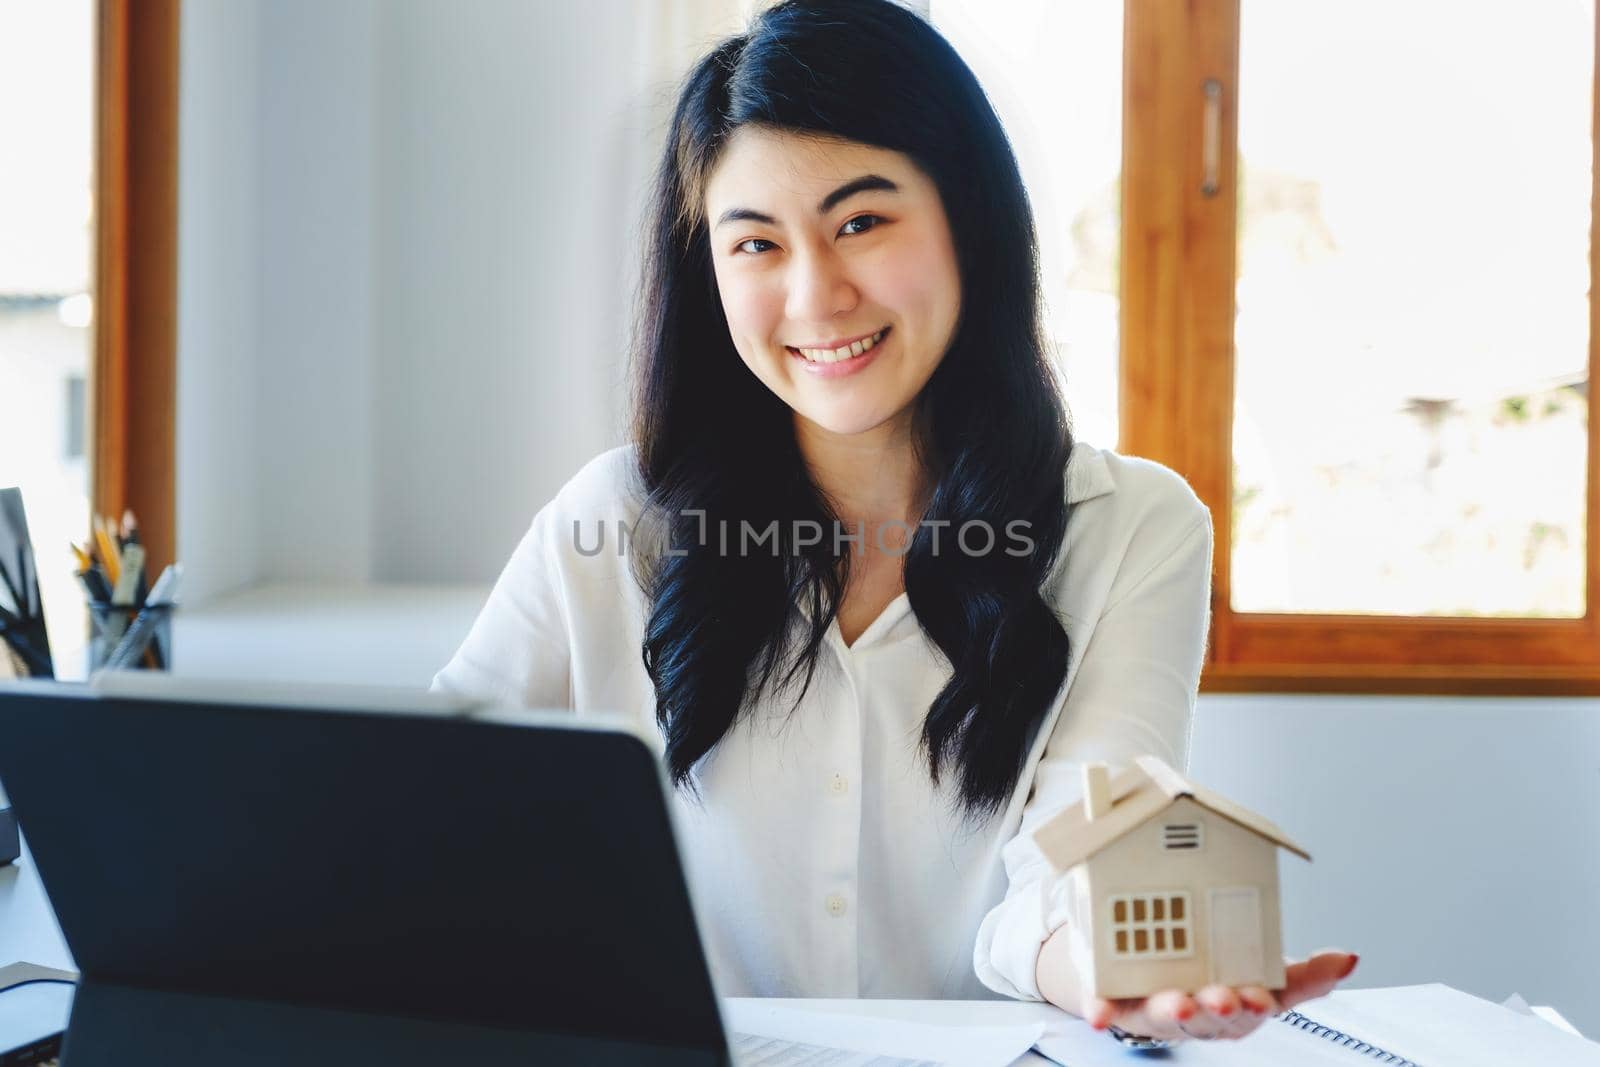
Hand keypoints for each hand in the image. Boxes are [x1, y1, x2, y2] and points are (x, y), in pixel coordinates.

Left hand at [1080, 950, 1358, 1042]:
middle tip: (1224, 998)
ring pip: (1166, 1015)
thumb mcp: (1261, 970)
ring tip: (1182, 1004)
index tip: (1261, 996)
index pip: (1254, 1008)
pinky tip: (1099, 1014)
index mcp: (1236, 1002)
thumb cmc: (1213, 975)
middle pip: (1211, 1015)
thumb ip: (1305, 973)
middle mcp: (1199, 1010)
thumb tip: (1350, 959)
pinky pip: (1110, 1009)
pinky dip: (1105, 1012)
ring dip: (1174, 1012)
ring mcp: (1158, 1008)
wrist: (1149, 975)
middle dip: (1219, 1008)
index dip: (1257, 1003)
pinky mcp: (1119, 1002)